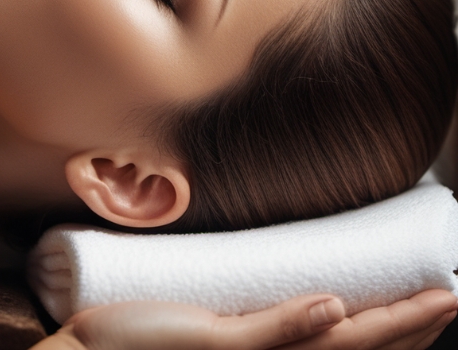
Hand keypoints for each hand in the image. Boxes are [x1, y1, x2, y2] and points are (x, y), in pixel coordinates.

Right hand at [37, 289, 455, 349]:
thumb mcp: (206, 341)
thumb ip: (272, 334)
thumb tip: (337, 310)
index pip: (360, 347)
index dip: (408, 323)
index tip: (446, 295)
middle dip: (408, 329)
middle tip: (444, 298)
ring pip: (336, 347)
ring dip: (380, 330)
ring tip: (410, 309)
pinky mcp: (232, 342)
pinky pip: (299, 336)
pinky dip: (333, 325)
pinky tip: (336, 309)